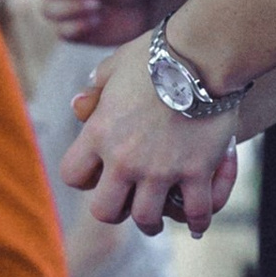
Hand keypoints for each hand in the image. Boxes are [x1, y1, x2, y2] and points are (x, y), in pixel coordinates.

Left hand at [61, 45, 239, 236]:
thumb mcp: (116, 64)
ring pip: (147, 219)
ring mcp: (161, 169)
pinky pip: (196, 212)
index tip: (99, 174)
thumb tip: (82, 101)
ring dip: (152, 222)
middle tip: (129, 205)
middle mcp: (124, 158)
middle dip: (116, 211)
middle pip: (105, 210)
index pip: (72, 175)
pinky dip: (198, 222)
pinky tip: (198, 223)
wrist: (202, 54)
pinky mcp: (197, 171)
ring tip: (160, 220)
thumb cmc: (158, 53)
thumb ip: (96, 85)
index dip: (84, 178)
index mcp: (100, 132)